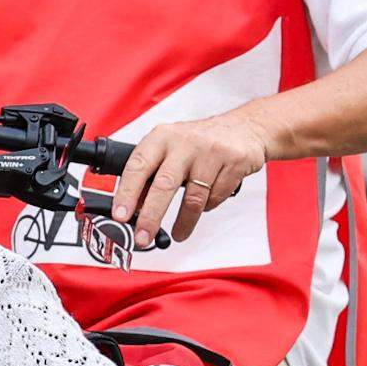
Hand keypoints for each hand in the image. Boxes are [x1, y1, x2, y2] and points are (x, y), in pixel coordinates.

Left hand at [113, 107, 271, 246]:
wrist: (245, 127)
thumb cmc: (199, 142)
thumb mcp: (170, 149)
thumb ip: (151, 174)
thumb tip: (132, 208)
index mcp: (162, 137)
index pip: (138, 166)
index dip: (127, 193)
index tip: (120, 216)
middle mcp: (184, 142)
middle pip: (164, 185)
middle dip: (151, 216)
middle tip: (143, 238)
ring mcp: (210, 152)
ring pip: (193, 197)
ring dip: (184, 222)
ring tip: (178, 234)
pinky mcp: (233, 162)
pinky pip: (215, 197)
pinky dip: (208, 206)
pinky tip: (206, 202)